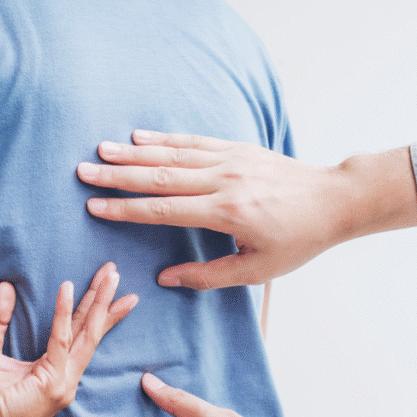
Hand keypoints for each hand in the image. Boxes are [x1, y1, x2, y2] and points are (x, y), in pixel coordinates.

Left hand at [0, 262, 137, 416]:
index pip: (81, 336)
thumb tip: (5, 287)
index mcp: (55, 375)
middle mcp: (66, 379)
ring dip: (99, 301)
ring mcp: (62, 383)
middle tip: (115, 272)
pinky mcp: (52, 383)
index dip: (94, 311)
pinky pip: (61, 340)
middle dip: (105, 300)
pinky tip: (67, 287)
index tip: (107, 287)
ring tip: (110, 275)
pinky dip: (63, 312)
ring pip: (87, 333)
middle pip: (91, 331)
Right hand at [78, 130, 416, 289]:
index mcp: (228, 213)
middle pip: (161, 176)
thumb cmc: (297, 241)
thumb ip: (209, 276)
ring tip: (101, 151)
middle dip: (119, 176)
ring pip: (174, 154)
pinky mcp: (239, 148)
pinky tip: (140, 137)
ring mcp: (232, 160)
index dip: (127, 210)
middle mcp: (225, 181)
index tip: (95, 208)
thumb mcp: (257, 270)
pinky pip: (195, 141)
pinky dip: (165, 139)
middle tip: (84, 172)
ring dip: (134, 152)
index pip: (165, 210)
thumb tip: (166, 279)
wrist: (333, 201)